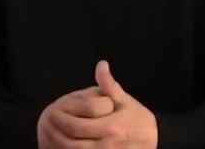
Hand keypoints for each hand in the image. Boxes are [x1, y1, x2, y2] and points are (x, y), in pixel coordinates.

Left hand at [36, 61, 157, 148]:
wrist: (158, 140)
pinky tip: (65, 146)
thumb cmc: (138, 118)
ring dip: (61, 146)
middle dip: (56, 135)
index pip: (76, 125)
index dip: (60, 121)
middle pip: (72, 143)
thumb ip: (109, 84)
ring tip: (51, 137)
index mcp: (110, 126)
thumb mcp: (125, 100)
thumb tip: (101, 64)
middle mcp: (107, 145)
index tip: (51, 113)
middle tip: (47, 126)